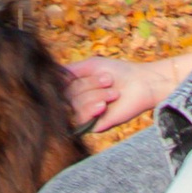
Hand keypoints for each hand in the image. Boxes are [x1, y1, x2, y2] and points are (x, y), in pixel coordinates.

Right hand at [64, 52, 188, 132]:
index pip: (56, 87)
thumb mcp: (90, 66)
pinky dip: (91, 109)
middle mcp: (76, 102)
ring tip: (113, 91)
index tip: (83, 72)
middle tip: (108, 80)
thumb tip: (50, 74)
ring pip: (74, 106)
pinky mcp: (94, 127)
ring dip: (94, 95)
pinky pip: (81, 120)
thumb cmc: (118, 72)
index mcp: (73, 88)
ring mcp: (84, 115)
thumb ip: (68, 71)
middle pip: (66, 96)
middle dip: (89, 85)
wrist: (142, 84)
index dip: (66, 80)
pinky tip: (103, 106)